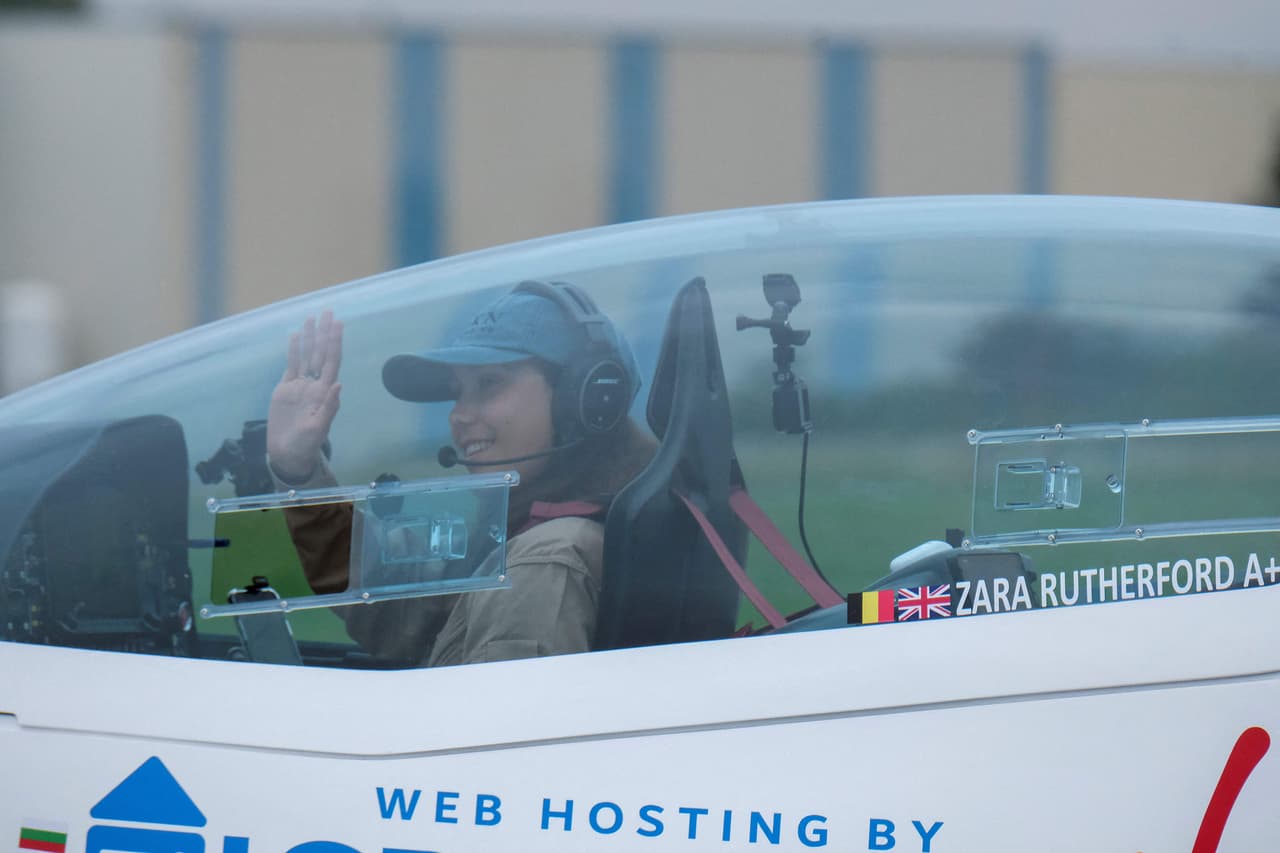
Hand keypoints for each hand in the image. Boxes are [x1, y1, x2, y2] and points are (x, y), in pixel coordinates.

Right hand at [266, 311, 342, 481]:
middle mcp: (314, 385)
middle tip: (328, 311)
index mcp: (324, 392)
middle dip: (325, 333)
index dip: (335, 343)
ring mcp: (300, 386)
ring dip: (310, 337)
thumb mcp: (318, 429)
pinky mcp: (286, 389)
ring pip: (307, 356)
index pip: (332, 362)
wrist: (288, 454)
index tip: (338, 324)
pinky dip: (294, 350)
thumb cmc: (306, 445)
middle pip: (321, 353)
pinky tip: (296, 336)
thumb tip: (338, 385)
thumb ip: (328, 407)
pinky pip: (291, 365)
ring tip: (312, 317)